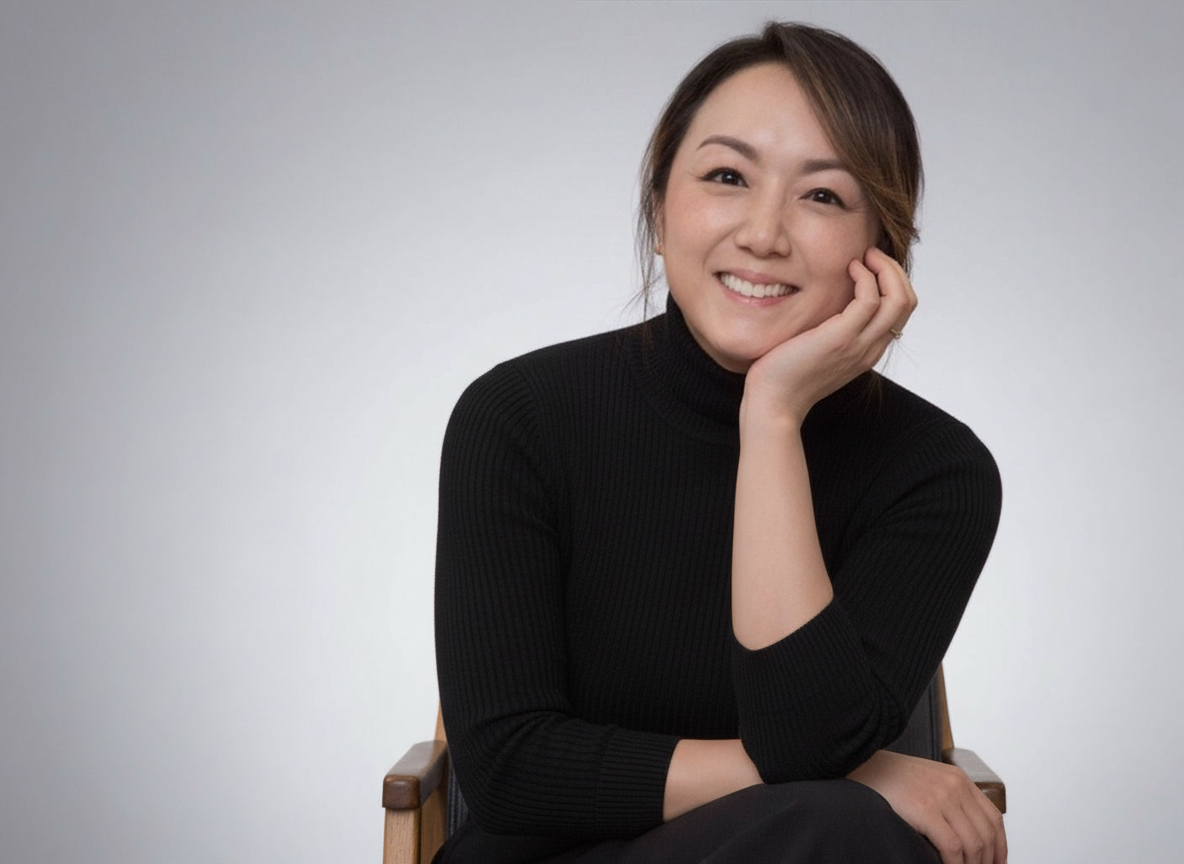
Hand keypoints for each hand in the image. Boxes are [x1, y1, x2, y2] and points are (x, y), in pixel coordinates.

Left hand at [742, 247, 916, 425]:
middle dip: (895, 270)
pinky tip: (848, 269)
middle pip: (907, 302)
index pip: (901, 311)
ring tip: (863, 257)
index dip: (892, 282)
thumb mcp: (817, 348)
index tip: (869, 265)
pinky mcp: (840, 338)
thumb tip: (828, 301)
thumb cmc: (786, 375)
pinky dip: (865, 277)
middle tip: (871, 254)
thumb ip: (831, 328)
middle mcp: (870, 349)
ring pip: (899, 299)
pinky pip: (870, 299)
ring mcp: (859, 345)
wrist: (773, 403)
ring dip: (885, 268)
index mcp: (868, 351)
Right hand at [848, 750, 1006, 863]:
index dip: (1000, 847)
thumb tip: (964, 833)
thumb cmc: (887, 778)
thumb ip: (948, 798)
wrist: (859, 764)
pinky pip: (952, 847)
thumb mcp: (926, 781)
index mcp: (958, 779)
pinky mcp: (926, 810)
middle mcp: (955, 786)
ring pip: (973, 844)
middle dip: (987, 861)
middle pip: (986, 834)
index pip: (993, 818)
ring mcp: (942, 797)